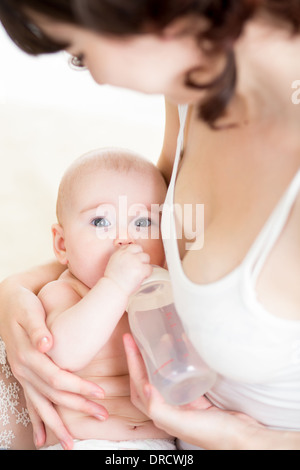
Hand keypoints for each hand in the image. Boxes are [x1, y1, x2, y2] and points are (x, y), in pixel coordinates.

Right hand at [0, 281, 107, 448]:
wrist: (6, 304)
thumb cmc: (23, 306)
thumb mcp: (29, 311)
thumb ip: (38, 329)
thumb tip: (47, 344)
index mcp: (29, 355)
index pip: (58, 378)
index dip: (79, 387)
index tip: (100, 394)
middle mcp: (24, 369)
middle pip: (54, 395)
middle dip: (78, 407)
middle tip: (102, 416)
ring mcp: (22, 375)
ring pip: (41, 404)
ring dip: (57, 424)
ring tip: (71, 443)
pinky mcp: (24, 376)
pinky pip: (30, 403)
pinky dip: (37, 421)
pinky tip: (42, 439)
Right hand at [104, 244, 151, 296]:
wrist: (113, 289)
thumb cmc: (112, 280)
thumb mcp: (114, 262)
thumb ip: (122, 257)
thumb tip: (132, 256)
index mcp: (119, 252)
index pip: (132, 246)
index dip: (135, 253)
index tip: (134, 259)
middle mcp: (127, 254)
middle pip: (141, 250)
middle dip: (140, 258)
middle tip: (137, 267)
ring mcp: (135, 261)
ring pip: (146, 257)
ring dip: (144, 265)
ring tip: (139, 273)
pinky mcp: (141, 269)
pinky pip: (150, 268)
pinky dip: (147, 273)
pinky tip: (141, 277)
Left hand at [123, 333, 264, 449]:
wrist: (242, 438)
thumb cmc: (213, 433)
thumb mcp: (183, 423)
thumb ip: (161, 409)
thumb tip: (144, 386)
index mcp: (160, 415)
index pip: (138, 384)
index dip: (131, 363)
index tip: (129, 342)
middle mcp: (167, 408)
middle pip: (146, 379)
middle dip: (138, 358)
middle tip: (136, 337)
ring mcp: (181, 402)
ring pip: (161, 377)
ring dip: (155, 359)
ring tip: (155, 340)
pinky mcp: (195, 397)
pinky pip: (179, 376)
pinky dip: (174, 363)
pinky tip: (178, 352)